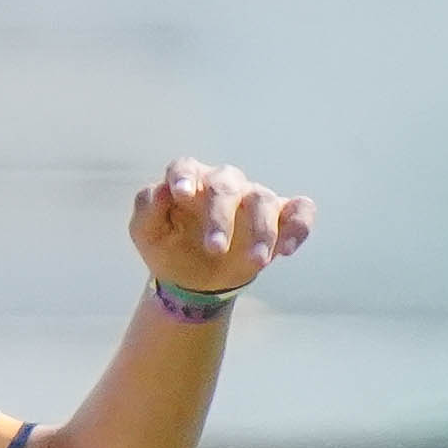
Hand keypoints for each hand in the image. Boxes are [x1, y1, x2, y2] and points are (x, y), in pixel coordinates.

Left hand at [130, 158, 311, 299]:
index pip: (185, 167)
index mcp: (190, 182)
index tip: (182, 194)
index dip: (185, 177)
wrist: (194, 281)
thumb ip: (148, 209)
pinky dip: (298, 226)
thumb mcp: (147, 234)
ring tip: (256, 262)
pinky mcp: (281, 218)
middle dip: (221, 217)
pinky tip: (286, 250)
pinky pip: (299, 211)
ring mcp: (254, 199)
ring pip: (263, 199)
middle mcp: (224, 185)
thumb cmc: (170, 247)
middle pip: (226, 185)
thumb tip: (162, 190)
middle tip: (214, 249)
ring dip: (262, 230)